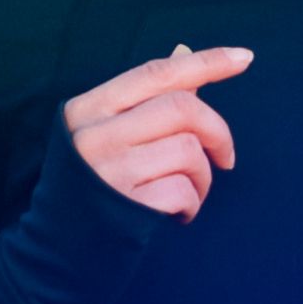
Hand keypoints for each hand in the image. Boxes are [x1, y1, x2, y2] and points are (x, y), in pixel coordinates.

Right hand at [64, 42, 252, 222]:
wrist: (58, 249)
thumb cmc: (91, 186)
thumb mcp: (105, 136)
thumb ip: (144, 100)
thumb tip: (184, 53)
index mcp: (87, 111)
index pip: (155, 75)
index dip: (204, 62)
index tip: (243, 58)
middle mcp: (92, 136)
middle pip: (182, 108)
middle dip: (218, 132)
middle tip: (225, 157)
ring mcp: (106, 172)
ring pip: (189, 150)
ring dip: (203, 176)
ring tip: (187, 193)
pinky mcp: (123, 207)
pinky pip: (183, 190)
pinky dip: (191, 204)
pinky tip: (176, 214)